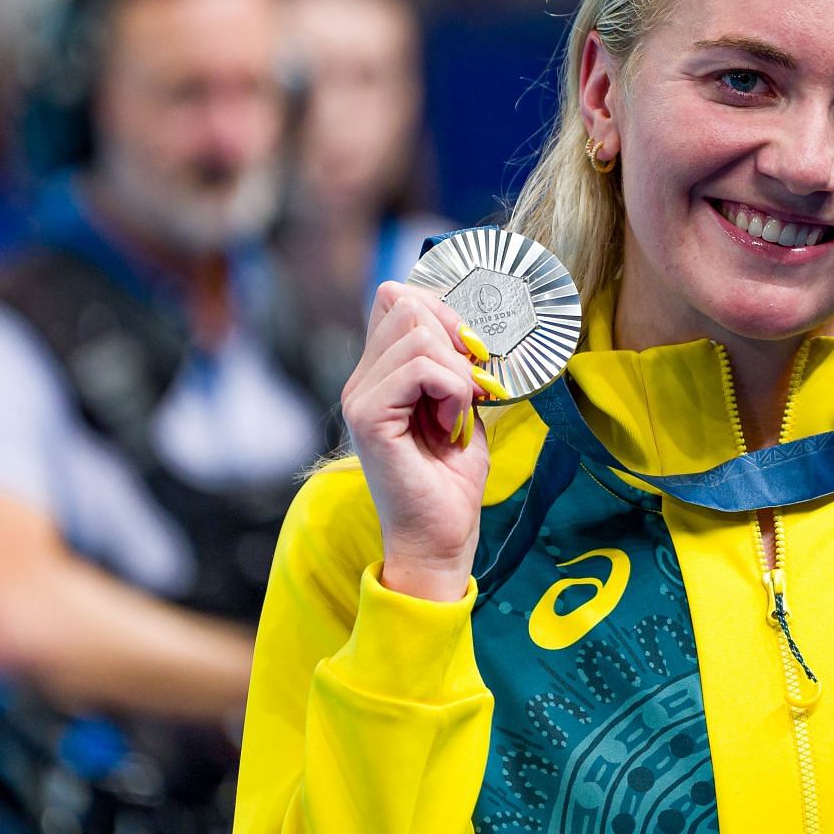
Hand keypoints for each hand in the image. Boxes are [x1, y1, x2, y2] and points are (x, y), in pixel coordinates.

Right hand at [342, 282, 506, 601]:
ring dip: (458, 373)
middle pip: (408, 305)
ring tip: (458, 413)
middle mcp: (362, 379)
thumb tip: (470, 327)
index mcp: (380, 372)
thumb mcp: (460, 406)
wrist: (440, 536)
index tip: (473, 355)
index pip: (398, 297)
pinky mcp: (368, 415)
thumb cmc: (451, 479)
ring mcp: (360, 395)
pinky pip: (421, 369)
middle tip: (472, 387)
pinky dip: (452, 391)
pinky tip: (451, 424)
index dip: (444, 312)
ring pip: (419, 334)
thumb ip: (455, 364)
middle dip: (456, 338)